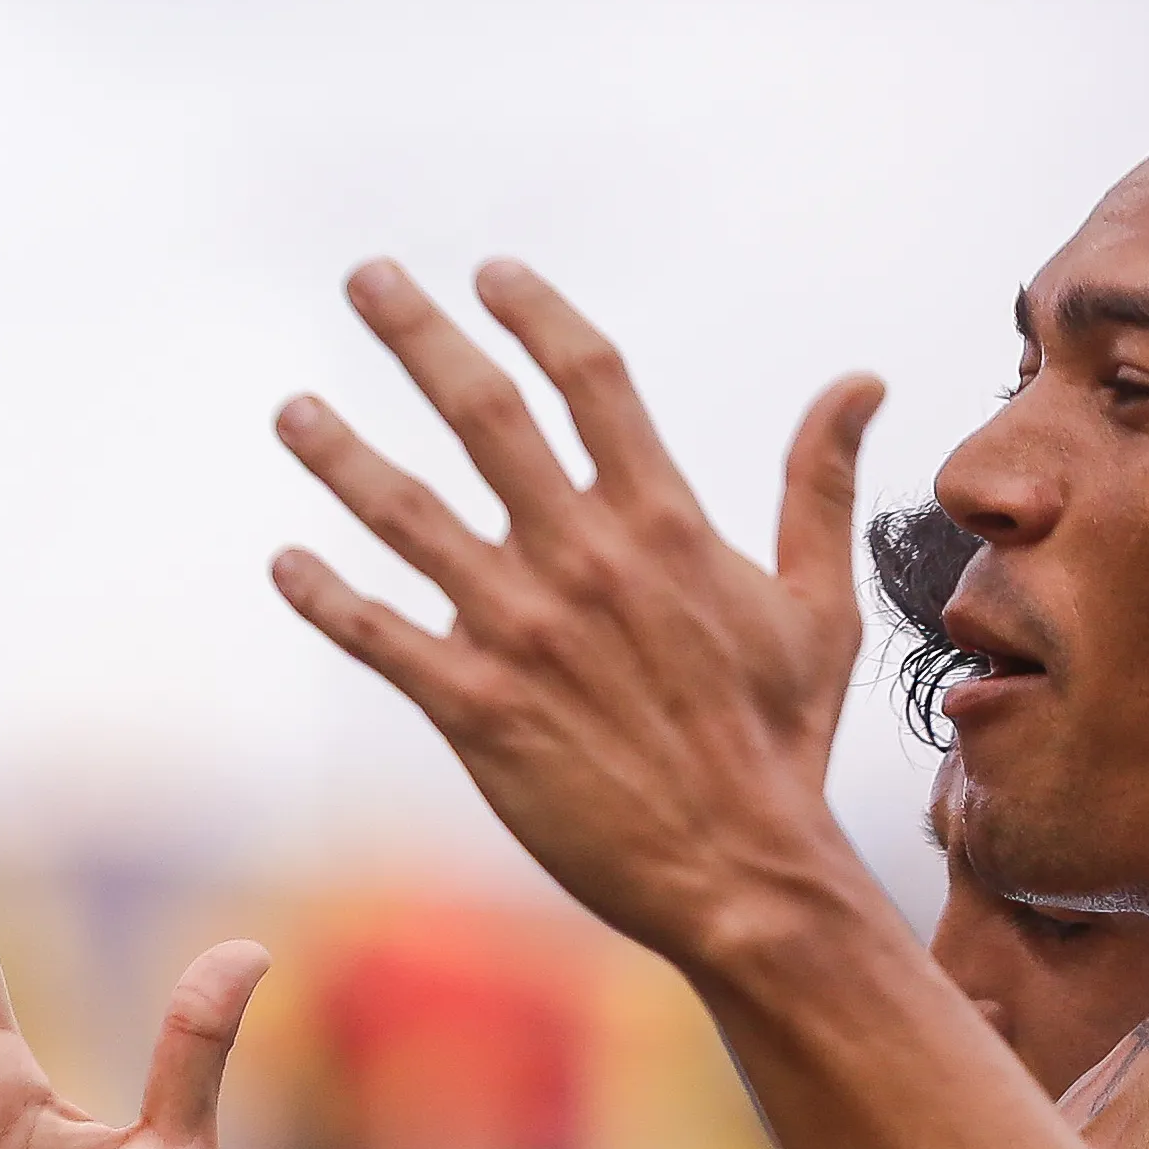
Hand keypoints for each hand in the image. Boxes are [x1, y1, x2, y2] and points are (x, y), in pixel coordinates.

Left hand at [269, 258, 887, 961]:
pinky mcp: (476, 710)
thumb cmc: (781, 743)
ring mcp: (522, 633)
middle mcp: (584, 560)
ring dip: (341, 453)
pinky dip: (327, 594)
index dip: (538, 314)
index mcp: (664, 526)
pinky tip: (287, 563)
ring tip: (294, 410)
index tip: (493, 273)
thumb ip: (818, 487)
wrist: (744, 876)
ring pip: (407, 515)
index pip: (592, 380)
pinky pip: (380, 636)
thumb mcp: (817, 606)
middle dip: (417, 334)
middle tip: (368, 276)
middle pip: (484, 413)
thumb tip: (862, 381)